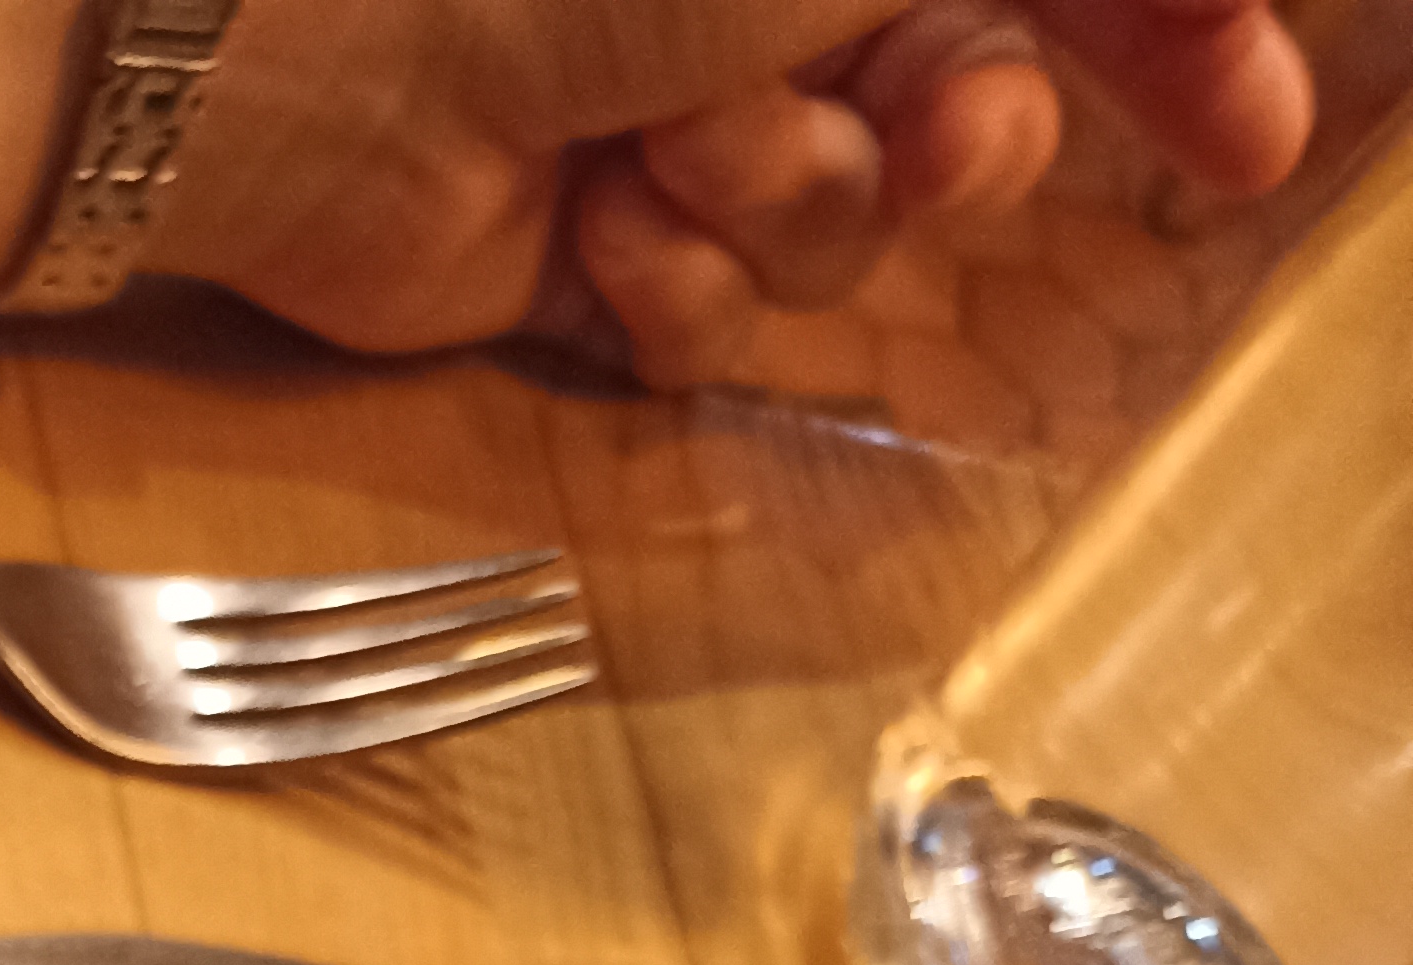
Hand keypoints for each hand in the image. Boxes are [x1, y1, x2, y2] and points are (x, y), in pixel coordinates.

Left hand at [163, 0, 1314, 383]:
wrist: (322, 45)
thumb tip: (1060, 36)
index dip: (1175, 41)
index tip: (1253, 130)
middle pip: (978, 96)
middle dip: (967, 135)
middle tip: (932, 132)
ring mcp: (676, 108)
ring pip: (843, 225)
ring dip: (783, 201)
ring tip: (671, 145)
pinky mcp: (586, 250)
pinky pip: (710, 317)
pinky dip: (666, 282)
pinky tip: (589, 221)